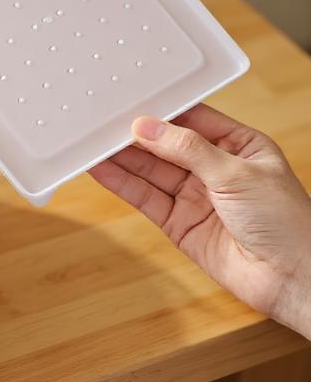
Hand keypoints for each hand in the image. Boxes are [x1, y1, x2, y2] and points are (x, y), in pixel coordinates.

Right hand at [89, 104, 310, 337]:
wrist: (293, 280)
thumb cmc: (287, 223)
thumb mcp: (237, 173)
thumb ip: (188, 149)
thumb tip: (148, 128)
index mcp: (238, 145)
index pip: (191, 120)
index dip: (160, 112)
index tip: (130, 101)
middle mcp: (214, 168)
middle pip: (165, 145)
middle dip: (134, 134)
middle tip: (101, 122)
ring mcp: (195, 196)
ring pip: (150, 171)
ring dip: (121, 158)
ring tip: (91, 142)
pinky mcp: (179, 222)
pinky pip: (145, 198)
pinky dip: (122, 184)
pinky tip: (101, 169)